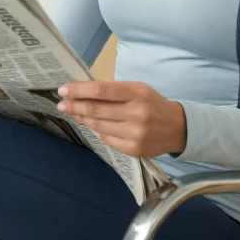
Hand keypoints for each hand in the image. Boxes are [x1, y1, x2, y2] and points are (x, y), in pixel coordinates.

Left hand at [57, 81, 185, 156]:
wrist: (178, 127)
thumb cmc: (152, 103)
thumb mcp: (137, 89)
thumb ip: (112, 91)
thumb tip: (81, 92)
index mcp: (137, 93)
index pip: (101, 91)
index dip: (79, 90)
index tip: (63, 90)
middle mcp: (136, 113)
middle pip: (96, 110)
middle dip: (75, 106)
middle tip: (61, 104)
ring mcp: (135, 134)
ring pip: (99, 126)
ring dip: (82, 119)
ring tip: (73, 113)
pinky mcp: (134, 149)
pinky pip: (107, 139)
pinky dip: (98, 131)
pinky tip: (93, 126)